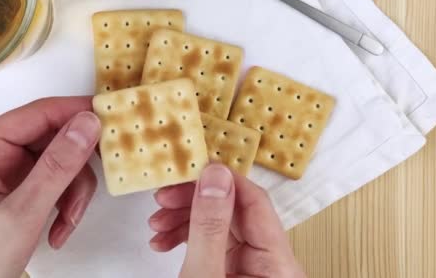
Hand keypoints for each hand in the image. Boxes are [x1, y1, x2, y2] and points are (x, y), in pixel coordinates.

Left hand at [0, 97, 100, 277]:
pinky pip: (54, 182)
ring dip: (72, 194)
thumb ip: (56, 168)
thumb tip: (87, 124)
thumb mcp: (20, 215)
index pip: (39, 114)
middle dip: (75, 171)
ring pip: (60, 163)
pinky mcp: (16, 188)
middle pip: (54, 140)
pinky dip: (64, 205)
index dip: (77, 114)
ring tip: (66, 223)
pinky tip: (58, 229)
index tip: (112, 121)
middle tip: (88, 190)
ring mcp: (5, 170)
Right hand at [149, 164, 305, 277]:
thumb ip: (209, 227)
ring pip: (220, 226)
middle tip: (164, 196)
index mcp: (279, 267)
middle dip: (194, 202)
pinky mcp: (233, 274)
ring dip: (185, 219)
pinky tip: (163, 240)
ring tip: (156, 224)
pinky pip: (213, 245)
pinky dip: (187, 238)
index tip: (191, 169)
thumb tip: (215, 178)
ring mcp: (252, 270)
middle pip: (235, 212)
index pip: (256, 203)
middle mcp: (271, 265)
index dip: (222, 180)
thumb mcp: (203, 277)